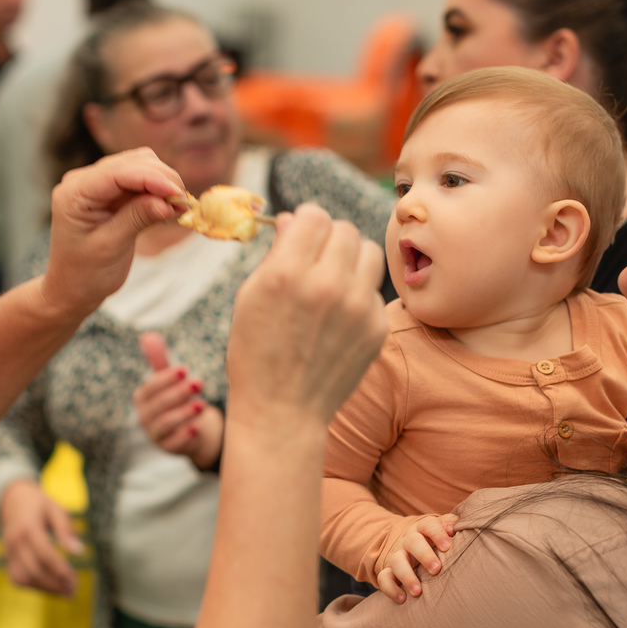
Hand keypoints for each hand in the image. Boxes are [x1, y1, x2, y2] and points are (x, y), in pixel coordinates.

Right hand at [0, 479, 84, 596]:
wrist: (12, 499)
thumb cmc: (39, 504)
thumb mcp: (56, 509)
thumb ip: (66, 529)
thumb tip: (79, 551)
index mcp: (28, 527)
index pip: (44, 554)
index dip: (59, 569)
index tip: (74, 580)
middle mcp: (14, 541)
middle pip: (33, 570)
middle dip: (54, 584)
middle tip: (73, 590)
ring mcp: (7, 551)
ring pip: (23, 578)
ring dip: (44, 588)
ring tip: (64, 592)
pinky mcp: (6, 558)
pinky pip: (17, 579)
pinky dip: (34, 586)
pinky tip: (51, 587)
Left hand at [44, 148, 184, 319]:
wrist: (73, 289)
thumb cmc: (84, 274)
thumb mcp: (110, 247)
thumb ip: (136, 219)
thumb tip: (167, 201)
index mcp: (74, 193)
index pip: (116, 173)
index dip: (150, 177)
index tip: (177, 193)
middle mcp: (84, 182)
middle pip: (132, 163)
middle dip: (161, 179)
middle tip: (184, 204)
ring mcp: (99, 186)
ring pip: (140, 167)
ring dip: (163, 182)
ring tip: (180, 206)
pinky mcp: (112, 194)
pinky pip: (141, 183)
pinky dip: (159, 191)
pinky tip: (172, 207)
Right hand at [133, 331, 223, 468]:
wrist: (187, 428)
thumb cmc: (175, 399)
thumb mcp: (168, 379)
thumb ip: (159, 360)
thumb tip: (148, 335)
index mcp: (142, 398)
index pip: (151, 387)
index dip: (167, 378)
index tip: (184, 369)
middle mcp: (145, 416)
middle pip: (160, 405)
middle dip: (179, 393)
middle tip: (199, 383)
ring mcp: (155, 434)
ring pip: (166, 424)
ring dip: (184, 414)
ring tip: (202, 405)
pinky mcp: (168, 448)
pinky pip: (174, 444)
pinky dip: (184, 437)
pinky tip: (196, 429)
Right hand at [226, 204, 386, 428]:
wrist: (282, 412)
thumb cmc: (256, 353)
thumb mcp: (250, 298)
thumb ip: (276, 254)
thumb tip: (295, 219)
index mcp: (288, 274)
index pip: (315, 215)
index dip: (306, 223)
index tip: (300, 236)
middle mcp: (327, 286)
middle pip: (345, 229)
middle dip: (329, 238)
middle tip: (316, 259)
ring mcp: (357, 308)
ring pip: (369, 251)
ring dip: (351, 258)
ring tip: (333, 280)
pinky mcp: (376, 328)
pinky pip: (373, 289)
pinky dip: (357, 294)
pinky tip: (338, 317)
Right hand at [376, 514, 455, 603]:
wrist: (409, 545)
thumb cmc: (434, 540)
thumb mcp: (441, 529)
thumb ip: (451, 524)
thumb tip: (455, 528)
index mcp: (422, 528)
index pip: (428, 525)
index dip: (437, 534)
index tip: (447, 547)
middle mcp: (408, 540)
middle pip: (413, 542)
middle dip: (424, 555)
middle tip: (436, 569)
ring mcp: (397, 555)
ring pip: (397, 561)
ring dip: (407, 576)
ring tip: (418, 592)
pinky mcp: (388, 570)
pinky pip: (384, 578)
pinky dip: (390, 588)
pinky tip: (402, 599)